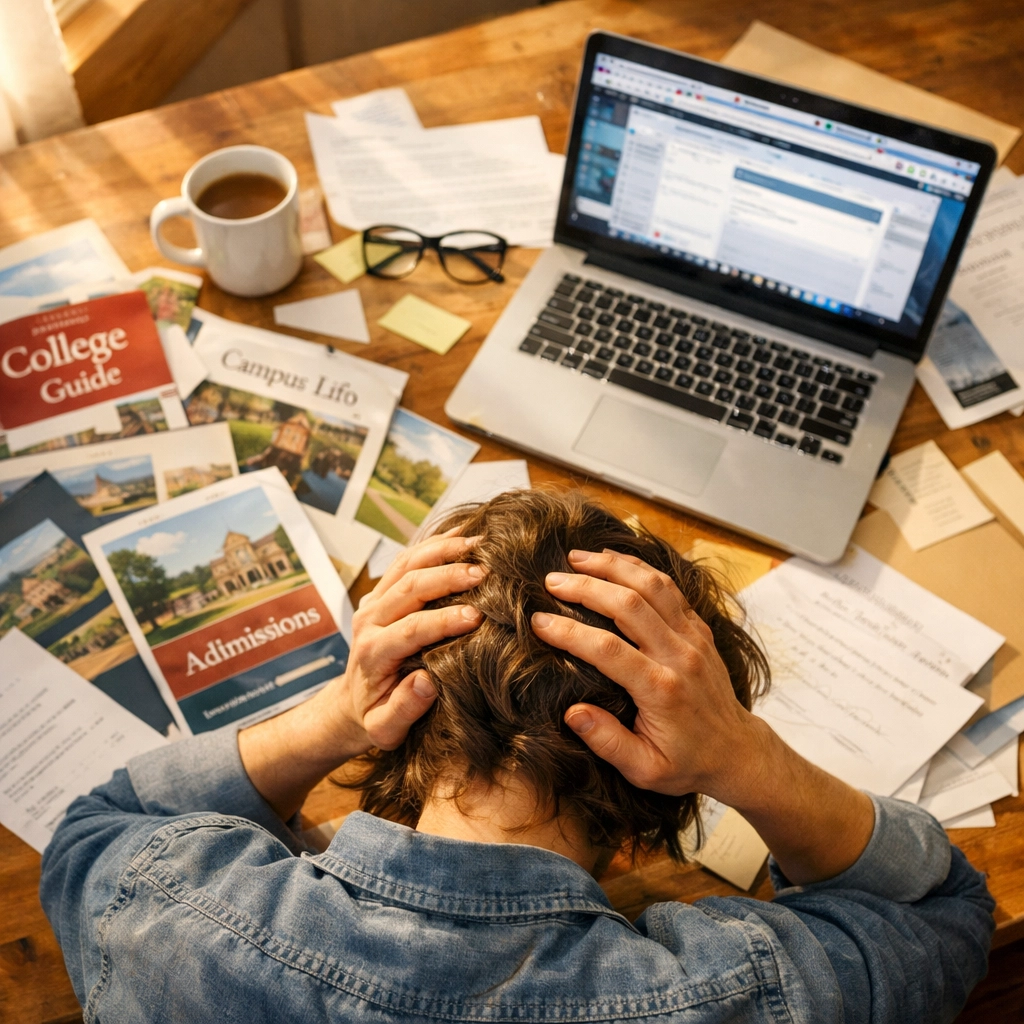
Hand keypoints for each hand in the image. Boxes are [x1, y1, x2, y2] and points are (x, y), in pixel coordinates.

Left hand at [334, 531, 483, 752]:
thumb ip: (404, 709)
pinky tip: (462, 535)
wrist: (351, 701)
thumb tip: (427, 682)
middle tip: (486, 573)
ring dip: (444, 551)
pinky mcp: (381, 590)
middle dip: (449, 576)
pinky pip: (407, 558)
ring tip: (480, 545)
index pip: (410, 629)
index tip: (478, 617)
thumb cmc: (374, 717)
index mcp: (372, 653)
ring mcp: (373, 600)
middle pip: (409, 586)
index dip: (444, 621)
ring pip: (407, 563)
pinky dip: (434, 544)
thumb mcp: (386, 729)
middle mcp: (369, 620)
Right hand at [534, 548, 874, 882]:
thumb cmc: (686, 763)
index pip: (607, 650)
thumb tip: (572, 712)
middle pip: (629, 604)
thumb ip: (607, 742)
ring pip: (652, 585)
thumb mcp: (644, 769)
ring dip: (612, 566)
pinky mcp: (698, 628)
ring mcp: (693, 638)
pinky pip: (670, 587)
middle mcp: (679, 656)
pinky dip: (640, 567)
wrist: (736, 752)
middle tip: (550, 581)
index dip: (569, 632)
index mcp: (661, 690)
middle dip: (586, 586)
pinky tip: (614, 560)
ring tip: (577, 557)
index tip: (538, 622)